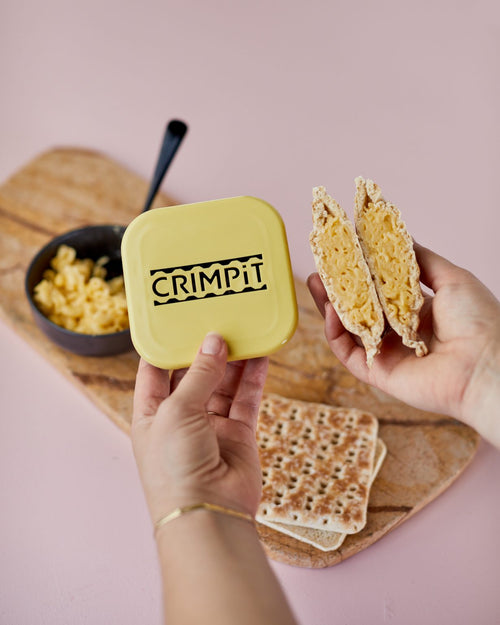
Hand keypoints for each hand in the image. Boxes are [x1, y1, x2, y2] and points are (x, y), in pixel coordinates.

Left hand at [132, 333, 268, 523]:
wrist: (208, 515)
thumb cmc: (175, 467)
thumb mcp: (177, 411)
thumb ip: (198, 375)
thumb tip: (214, 342)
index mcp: (150, 413)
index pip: (154, 370)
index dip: (165, 345)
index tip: (177, 319)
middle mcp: (179, 418)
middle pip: (192, 373)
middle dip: (204, 348)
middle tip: (217, 319)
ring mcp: (209, 426)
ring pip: (222, 383)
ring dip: (232, 359)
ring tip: (243, 330)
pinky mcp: (237, 434)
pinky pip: (246, 399)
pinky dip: (253, 377)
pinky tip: (260, 355)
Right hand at [308, 243, 499, 445]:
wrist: (487, 365)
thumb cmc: (479, 321)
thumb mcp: (452, 278)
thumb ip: (420, 260)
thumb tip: (398, 237)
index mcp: (418, 311)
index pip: (379, 290)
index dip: (360, 272)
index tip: (343, 253)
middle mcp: (400, 332)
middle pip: (359, 308)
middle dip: (338, 288)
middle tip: (320, 268)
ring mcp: (388, 353)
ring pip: (349, 329)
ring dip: (329, 306)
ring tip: (315, 283)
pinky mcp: (378, 373)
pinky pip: (349, 352)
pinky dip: (336, 332)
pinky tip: (332, 310)